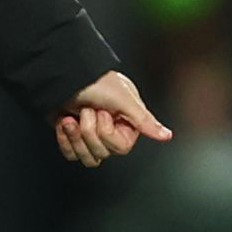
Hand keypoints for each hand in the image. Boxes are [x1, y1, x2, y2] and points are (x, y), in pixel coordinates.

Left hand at [54, 69, 172, 167]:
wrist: (64, 73)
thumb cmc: (95, 81)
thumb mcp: (124, 99)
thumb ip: (145, 121)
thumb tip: (167, 135)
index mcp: (126, 122)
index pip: (121, 148)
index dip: (107, 133)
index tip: (103, 113)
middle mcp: (110, 129)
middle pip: (102, 154)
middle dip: (89, 131)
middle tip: (87, 110)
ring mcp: (89, 134)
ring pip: (87, 158)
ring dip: (76, 137)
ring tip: (72, 118)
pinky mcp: (72, 136)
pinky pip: (71, 154)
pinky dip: (65, 139)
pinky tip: (64, 121)